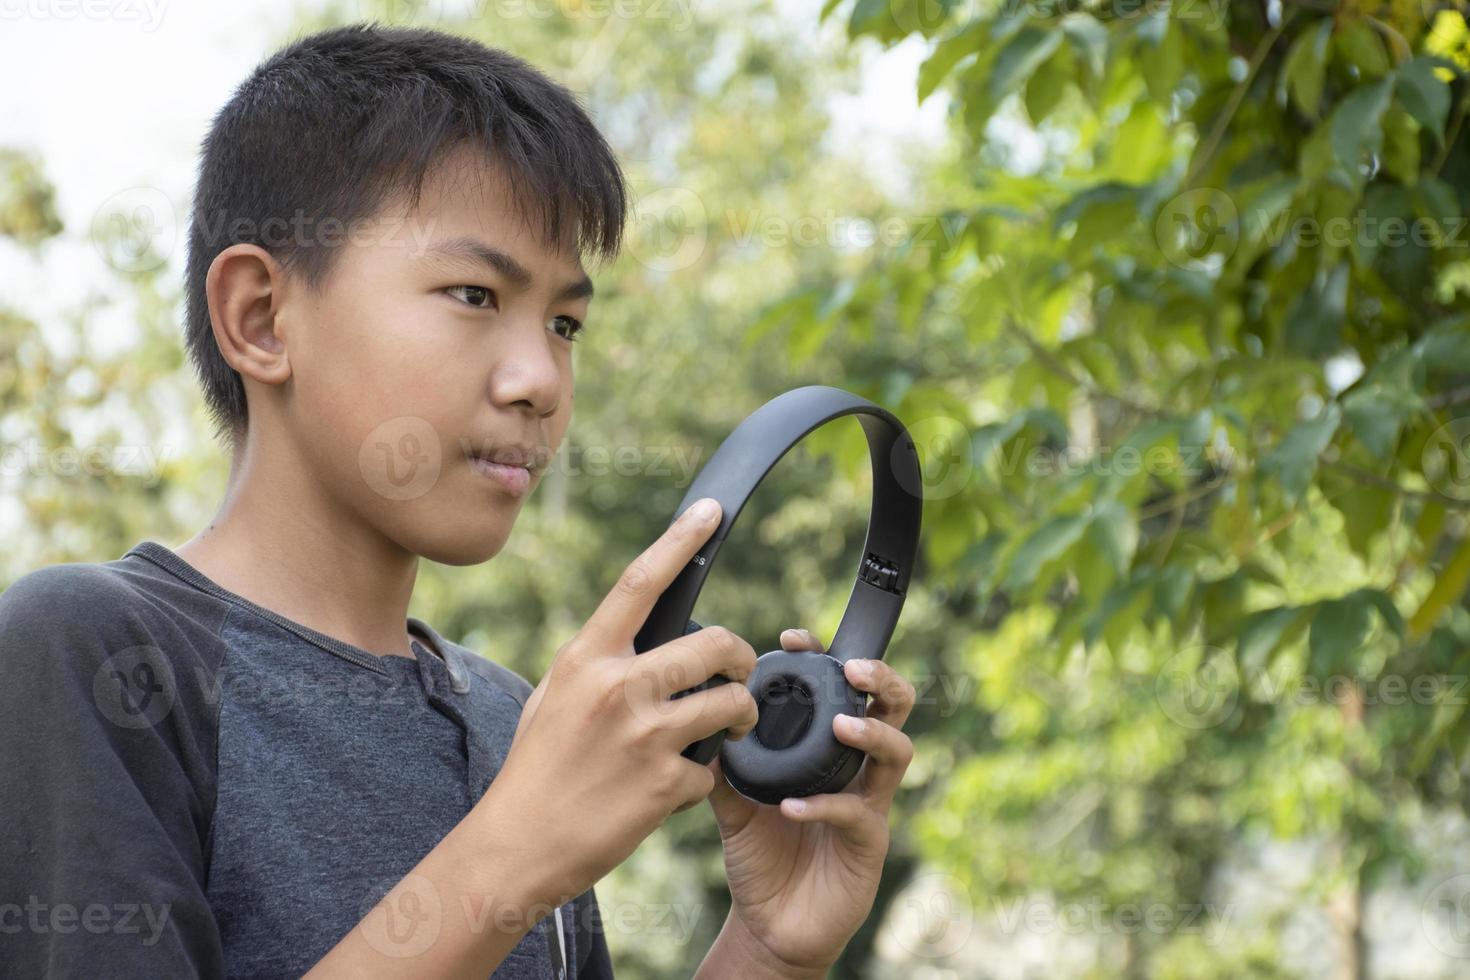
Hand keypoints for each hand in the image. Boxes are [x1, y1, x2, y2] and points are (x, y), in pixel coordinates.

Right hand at [485, 498, 760, 907]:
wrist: (517, 846)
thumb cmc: (536, 769)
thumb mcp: (554, 698)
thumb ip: (598, 664)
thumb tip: (640, 637)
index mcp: (586, 659)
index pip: (640, 582)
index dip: (680, 541)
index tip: (711, 512)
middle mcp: (617, 688)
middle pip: (715, 643)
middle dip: (740, 656)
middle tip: (739, 674)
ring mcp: (644, 737)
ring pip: (729, 703)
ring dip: (738, 716)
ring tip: (724, 729)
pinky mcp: (664, 785)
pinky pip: (712, 769)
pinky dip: (704, 778)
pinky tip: (676, 788)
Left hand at [703, 629, 915, 975]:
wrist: (770, 924)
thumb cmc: (760, 857)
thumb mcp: (733, 803)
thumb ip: (723, 764)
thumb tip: (696, 718)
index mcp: (826, 750)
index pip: (840, 689)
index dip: (824, 657)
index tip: (792, 639)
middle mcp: (856, 769)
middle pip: (893, 708)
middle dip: (881, 679)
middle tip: (853, 668)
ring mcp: (868, 804)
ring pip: (897, 753)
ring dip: (871, 733)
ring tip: (842, 726)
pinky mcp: (869, 843)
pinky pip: (857, 814)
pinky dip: (825, 805)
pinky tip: (792, 806)